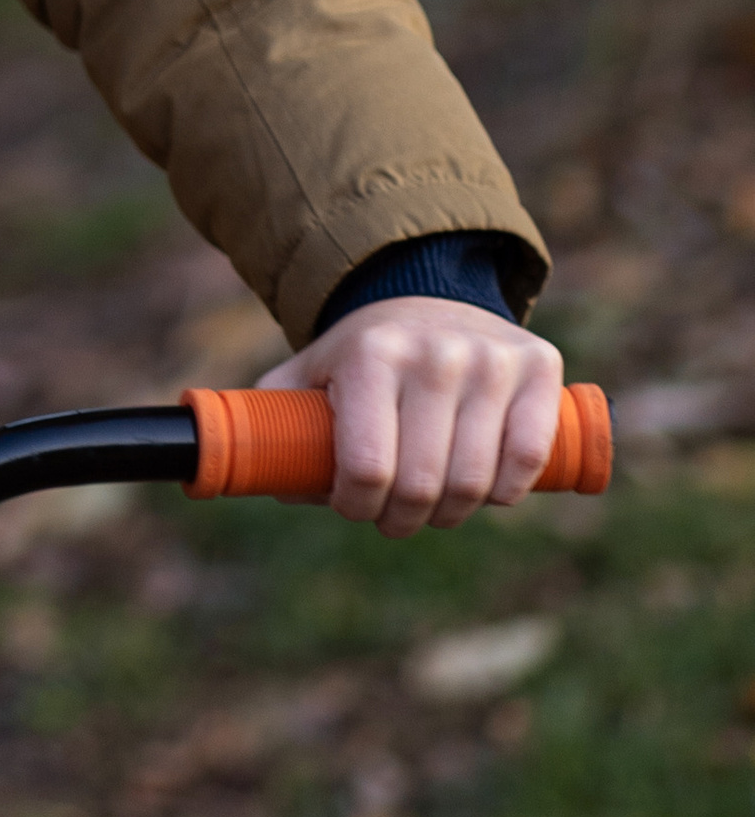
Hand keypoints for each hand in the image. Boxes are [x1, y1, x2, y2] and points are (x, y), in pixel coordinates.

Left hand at [263, 298, 564, 537]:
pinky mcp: (538, 366)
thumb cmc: (362, 356)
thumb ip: (278, 421)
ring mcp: (491, 359)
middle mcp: (435, 353)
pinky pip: (528, 461)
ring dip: (450, 514)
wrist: (429, 297)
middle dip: (400, 519)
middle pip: (421, 485)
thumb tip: (278, 484)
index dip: (356, 506)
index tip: (354, 506)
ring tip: (432, 505)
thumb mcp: (309, 374)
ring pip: (475, 483)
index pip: (366, 469)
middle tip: (393, 516)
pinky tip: (485, 489)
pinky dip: (505, 493)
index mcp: (370, 355)